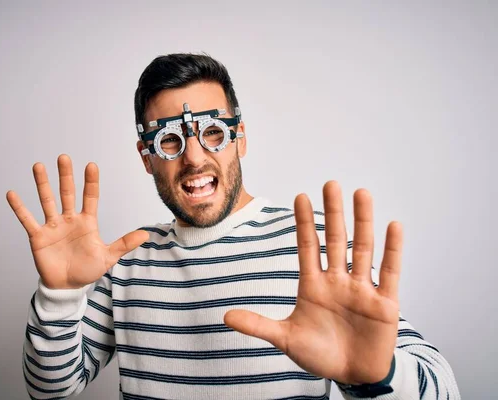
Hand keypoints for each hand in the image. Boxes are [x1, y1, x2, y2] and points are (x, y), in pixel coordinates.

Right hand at [6, 154, 148, 289]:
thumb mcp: (108, 257)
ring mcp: (53, 226)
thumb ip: (124, 244)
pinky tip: (12, 194)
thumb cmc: (87, 270)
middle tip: (64, 157)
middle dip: (66, 176)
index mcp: (87, 222)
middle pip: (67, 193)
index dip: (91, 182)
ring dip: (43, 184)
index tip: (91, 165)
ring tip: (38, 166)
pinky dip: (19, 208)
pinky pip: (27, 219)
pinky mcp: (38, 236)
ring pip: (47, 201)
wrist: (67, 286)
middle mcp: (69, 219)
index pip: (90, 197)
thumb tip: (146, 235)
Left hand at [224, 181, 401, 384]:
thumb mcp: (286, 339)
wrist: (353, 376)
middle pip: (335, 240)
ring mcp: (361, 289)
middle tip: (331, 184)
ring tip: (361, 193)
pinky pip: (389, 272)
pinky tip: (393, 226)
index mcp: (314, 286)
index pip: (308, 247)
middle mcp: (338, 281)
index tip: (301, 196)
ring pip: (362, 248)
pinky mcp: (385, 303)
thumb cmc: (320, 355)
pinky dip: (392, 250)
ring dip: (362, 222)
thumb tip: (225, 316)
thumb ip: (259, 326)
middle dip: (333, 213)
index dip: (304, 223)